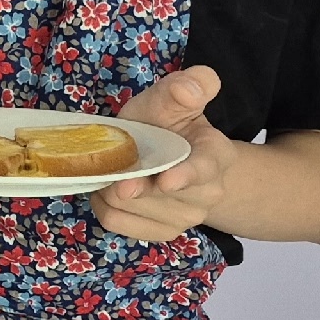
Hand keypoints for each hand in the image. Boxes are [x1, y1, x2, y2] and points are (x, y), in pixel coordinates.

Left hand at [92, 66, 233, 241]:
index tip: (166, 180)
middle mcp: (210, 192)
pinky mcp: (161, 232)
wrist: (165, 155)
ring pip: (132, 208)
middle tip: (115, 159)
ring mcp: (187, 217)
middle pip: (158, 193)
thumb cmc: (165, 124)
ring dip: (110, 189)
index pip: (205, 168)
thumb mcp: (171, 99)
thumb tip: (192, 87)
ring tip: (115, 169)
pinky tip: (108, 189)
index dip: (186, 175)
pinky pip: (118, 223)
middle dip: (128, 178)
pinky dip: (103, 205)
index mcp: (217, 154)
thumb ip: (185, 88)